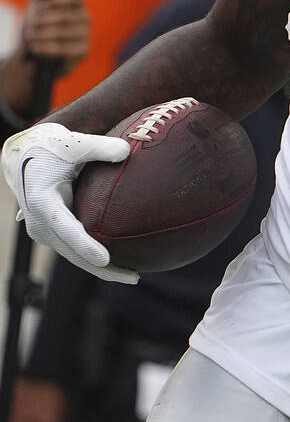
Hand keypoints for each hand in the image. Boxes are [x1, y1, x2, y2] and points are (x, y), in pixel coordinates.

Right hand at [1, 122, 137, 282]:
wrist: (23, 156)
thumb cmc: (49, 147)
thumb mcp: (72, 144)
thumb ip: (98, 147)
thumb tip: (127, 150)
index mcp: (43, 202)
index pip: (66, 228)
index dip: (85, 245)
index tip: (105, 259)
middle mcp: (41, 223)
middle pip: (73, 253)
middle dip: (103, 269)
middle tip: (134, 277)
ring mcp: (45, 231)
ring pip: (75, 256)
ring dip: (102, 268)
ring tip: (133, 276)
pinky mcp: (53, 232)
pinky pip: (76, 249)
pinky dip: (95, 257)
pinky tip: (121, 263)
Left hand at [21, 0, 89, 75]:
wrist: (36, 55)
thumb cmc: (39, 27)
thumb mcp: (37, 3)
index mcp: (77, 5)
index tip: (44, 5)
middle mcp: (86, 18)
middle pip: (65, 16)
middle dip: (43, 22)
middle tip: (29, 26)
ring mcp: (86, 35)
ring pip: (63, 32)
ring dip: (42, 35)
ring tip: (30, 38)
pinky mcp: (83, 51)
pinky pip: (65, 48)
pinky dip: (47, 48)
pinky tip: (35, 47)